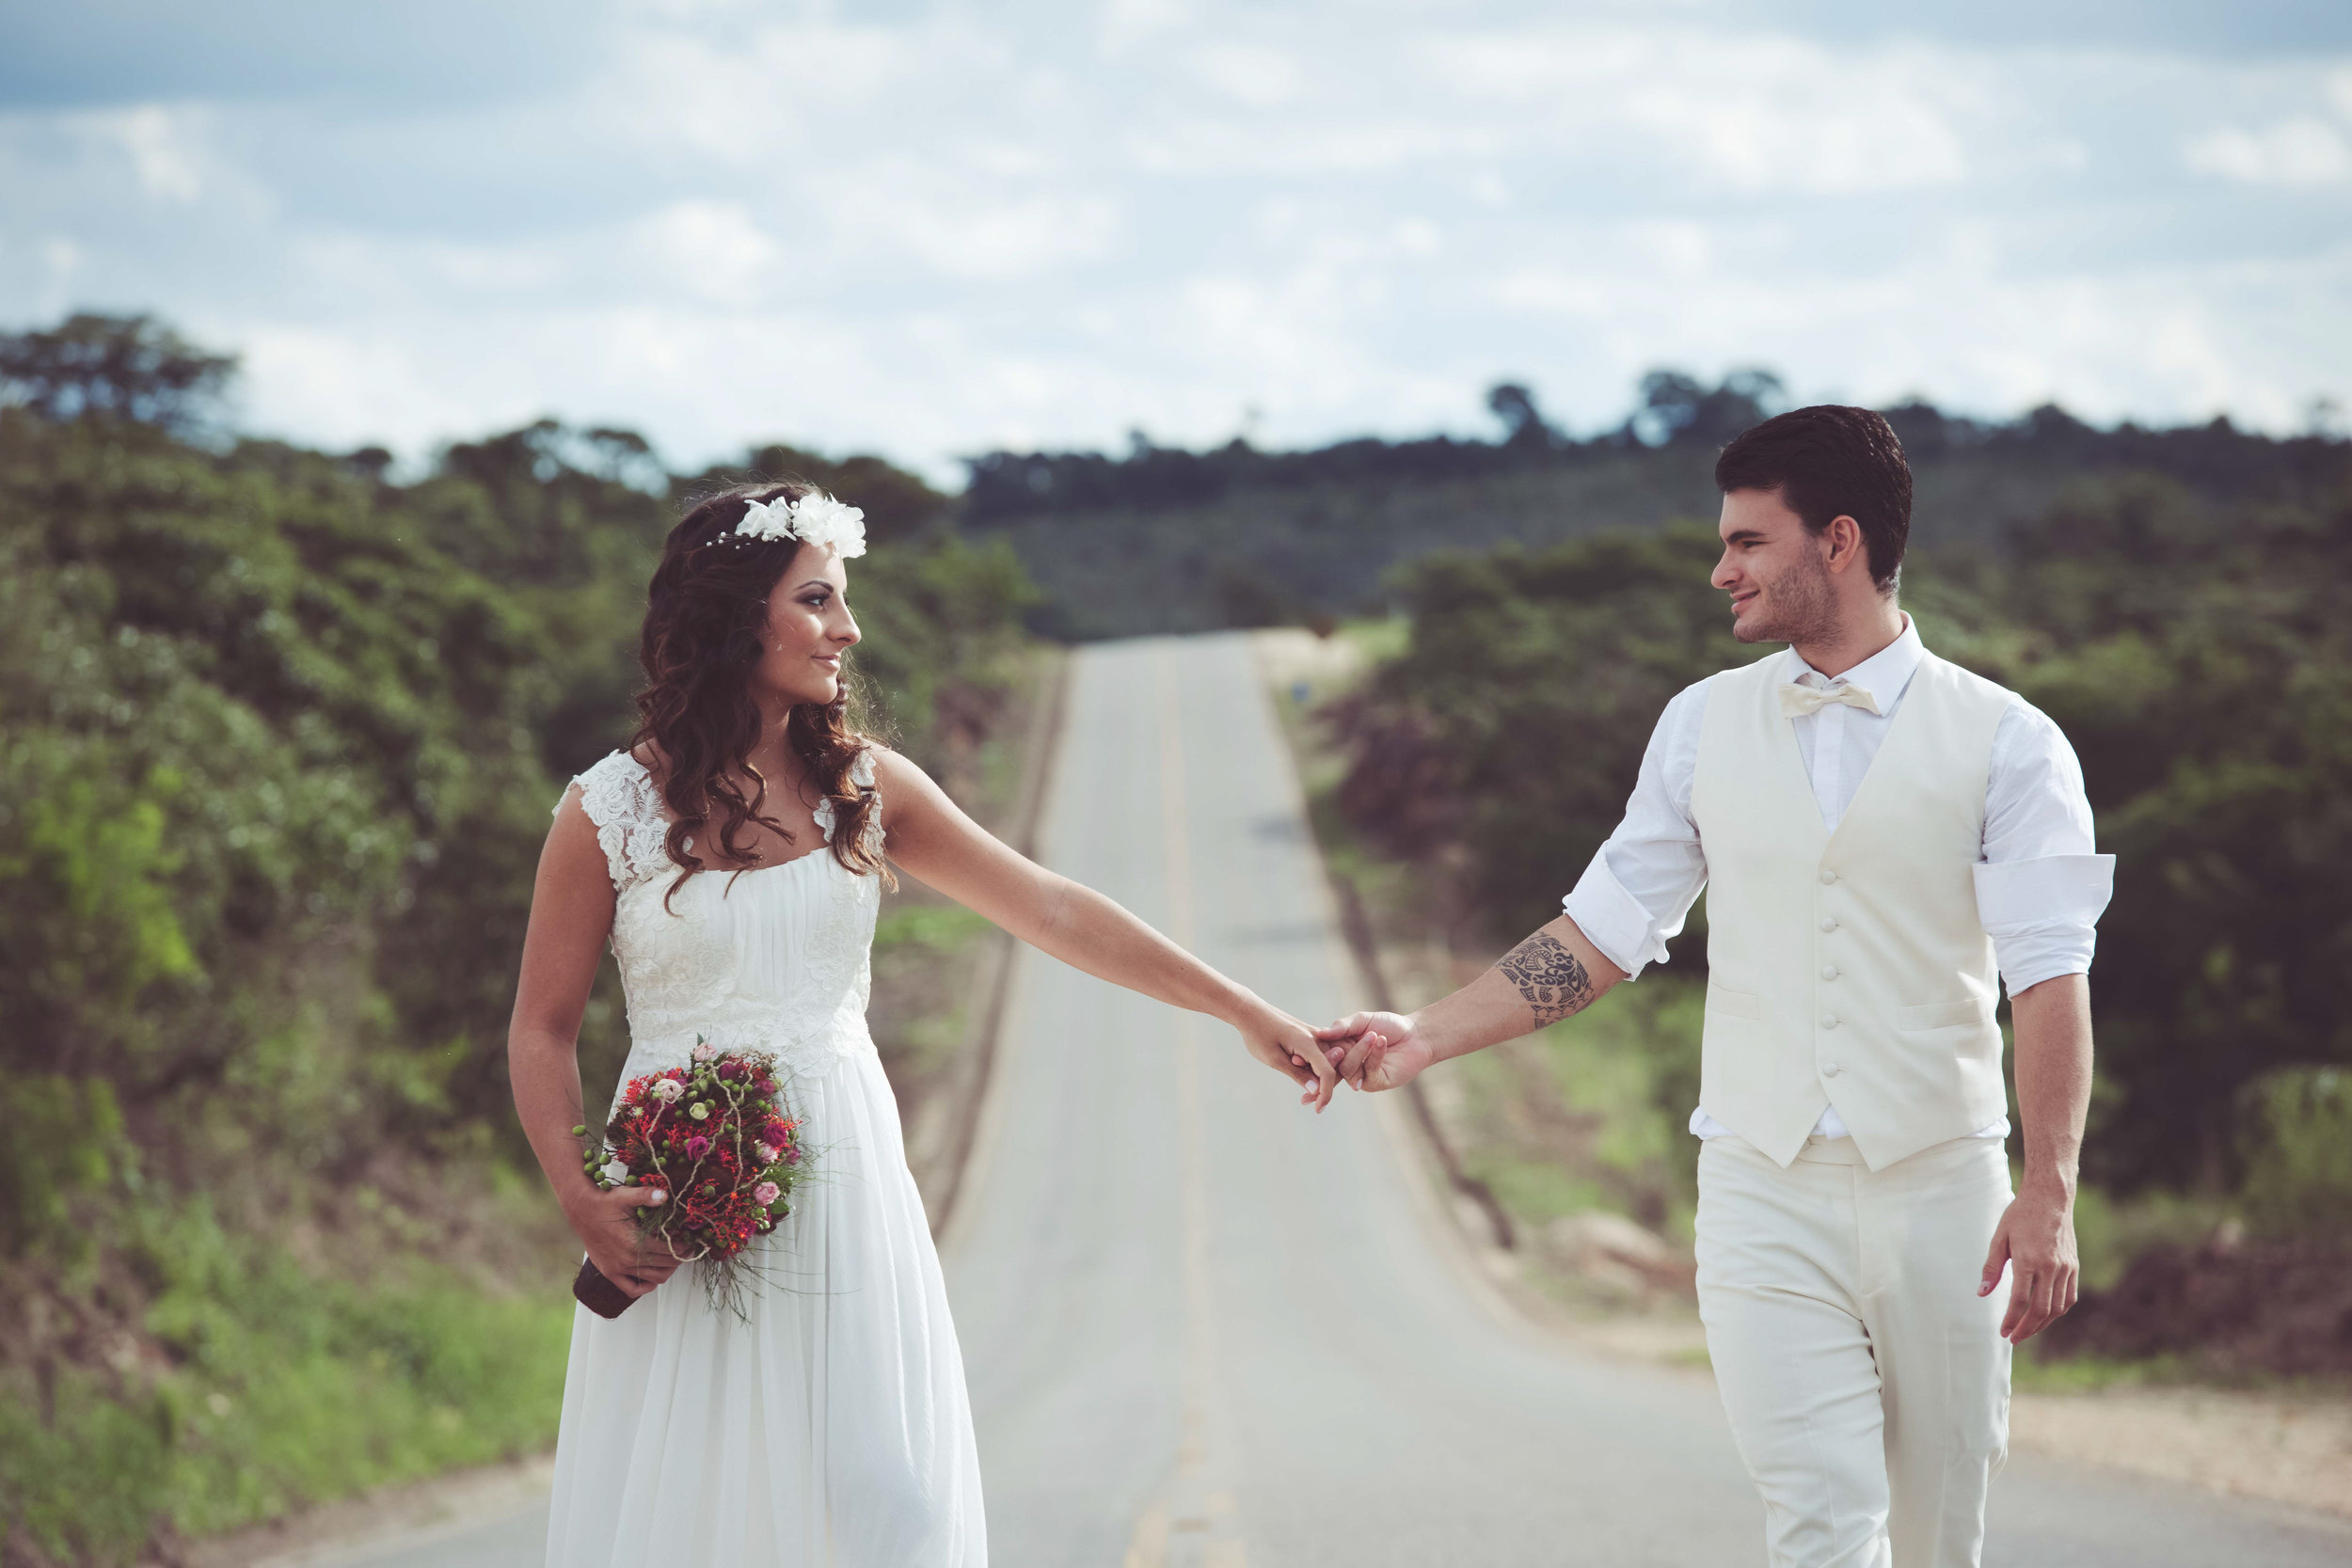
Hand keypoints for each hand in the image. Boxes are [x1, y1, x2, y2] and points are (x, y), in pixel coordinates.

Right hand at [566, 1184, 681, 1297]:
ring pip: (654, 1279)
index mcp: (634, 1242)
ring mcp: (618, 1269)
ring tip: (674, 1260)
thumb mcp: (626, 1195)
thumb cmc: (604, 1202)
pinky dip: (645, 1287)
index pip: (669, 1250)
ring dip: (668, 1271)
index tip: (691, 1242)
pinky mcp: (610, 1273)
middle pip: (665, 1265)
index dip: (684, 1247)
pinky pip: (631, 1290)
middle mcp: (627, 1260)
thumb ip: (647, 1195)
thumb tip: (665, 1196)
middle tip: (687, 1249)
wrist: (580, 1210)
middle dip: (680, 1257)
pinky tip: (653, 1277)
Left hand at [1233, 1000, 1339, 1111]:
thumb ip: (1297, 1074)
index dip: (1326, 1094)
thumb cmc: (1258, 1034)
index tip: (1318, 1109)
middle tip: (1307, 1102)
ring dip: (1320, 1078)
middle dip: (1325, 1087)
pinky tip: (1302, 1075)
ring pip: (1329, 1060)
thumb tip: (1316, 1089)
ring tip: (1303, 1092)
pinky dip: (1316, 1068)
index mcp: (1308, 1043)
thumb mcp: (1274, 1059)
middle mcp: (1316, 1037)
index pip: (1328, 1072)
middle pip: (1334, 1067)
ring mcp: (1314, 1034)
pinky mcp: (1308, 1034)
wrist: (1250, 1011)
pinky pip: (1321, 1053)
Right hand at [1313, 1010, 1436, 1092]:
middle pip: (1332, 1065)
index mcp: (1341, 1050)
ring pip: (1348, 1070)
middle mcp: (1348, 1066)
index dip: (1315, 1052)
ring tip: (1373, 1035)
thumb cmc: (1388, 1025)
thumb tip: (1320, 1033)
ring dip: (1360, 1051)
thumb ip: (1342, 1026)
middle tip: (1348, 1041)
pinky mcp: (1377, 1083)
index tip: (1307, 1050)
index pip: (1322, 1054)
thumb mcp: (1362, 1021)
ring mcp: (1361, 1076)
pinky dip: (1374, 1055)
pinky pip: (1368, 1073)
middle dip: (1338, 1054)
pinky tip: (1381, 1041)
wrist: (1415, 1034)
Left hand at [1979, 1185, 2079, 1341]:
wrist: (2050, 1198)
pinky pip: (2069, 1297)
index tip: (2003, 1332)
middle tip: (2013, 1338)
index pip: (2020, 1300)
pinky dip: (2058, 1310)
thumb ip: (1992, 1268)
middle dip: (2026, 1328)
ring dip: (2042, 1323)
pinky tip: (2045, 1315)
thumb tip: (1982, 1294)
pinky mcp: (2074, 1266)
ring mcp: (2065, 1267)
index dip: (2011, 1319)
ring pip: (2058, 1307)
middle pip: (2041, 1309)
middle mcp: (2050, 1267)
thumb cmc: (2020, 1215)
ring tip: (2027, 1330)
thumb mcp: (1999, 1238)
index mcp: (2029, 1259)